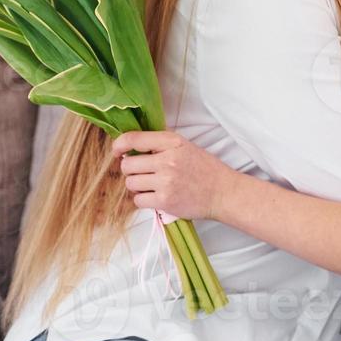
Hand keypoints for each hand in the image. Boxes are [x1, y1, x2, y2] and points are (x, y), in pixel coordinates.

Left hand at [110, 130, 233, 221]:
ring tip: (151, 186)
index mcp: (172, 142)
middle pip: (128, 165)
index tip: (117, 151)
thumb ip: (161, 144)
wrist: (223, 192)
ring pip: (131, 183)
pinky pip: (138, 201)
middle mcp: (167, 160)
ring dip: (137, 186)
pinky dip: (143, 200)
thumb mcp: (185, 146)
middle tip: (142, 173)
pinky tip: (155, 197)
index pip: (134, 139)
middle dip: (131, 170)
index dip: (119, 145)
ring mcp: (166, 182)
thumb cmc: (204, 169)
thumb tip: (131, 145)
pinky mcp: (165, 201)